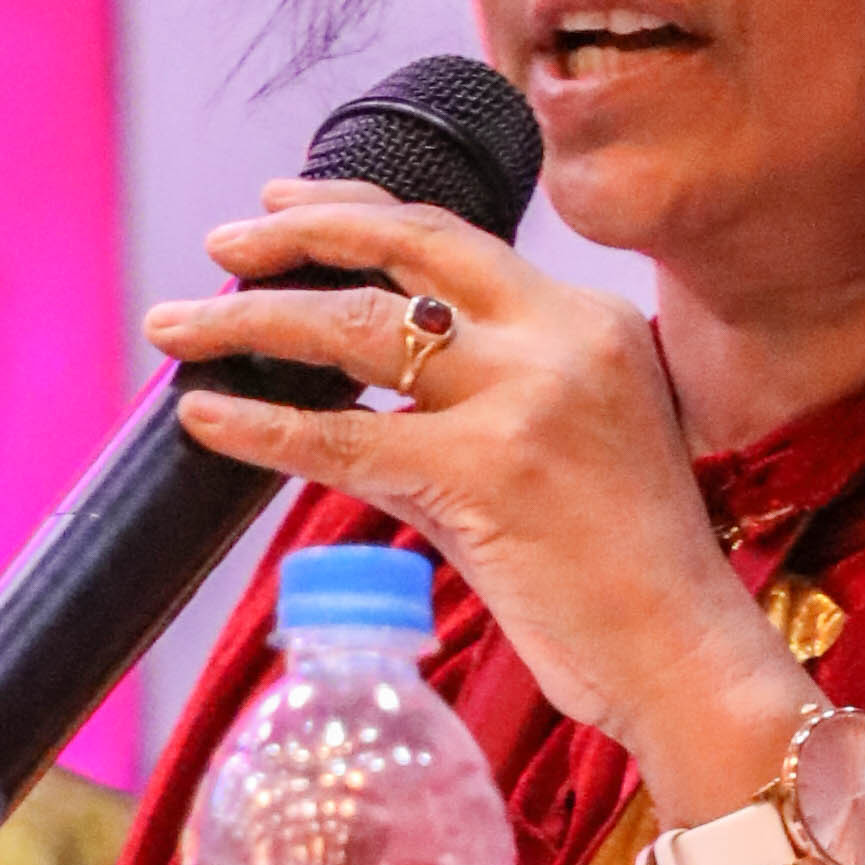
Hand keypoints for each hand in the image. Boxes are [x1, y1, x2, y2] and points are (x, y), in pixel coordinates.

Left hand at [151, 180, 864, 864]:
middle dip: (293, 236)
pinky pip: (343, 437)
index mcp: (589, 323)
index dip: (356, 211)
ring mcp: (526, 402)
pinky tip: (203, 417)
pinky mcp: (487, 476)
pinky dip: (261, 424)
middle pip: (401, 253)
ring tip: (174, 328)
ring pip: (357, 331)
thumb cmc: (631, 579)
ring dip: (249, 322)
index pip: (452, 241)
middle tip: (218, 242)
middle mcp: (561, 339)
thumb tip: (367, 396)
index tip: (285, 203)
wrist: (689, 660)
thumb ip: (488, 406)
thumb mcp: (577, 450)